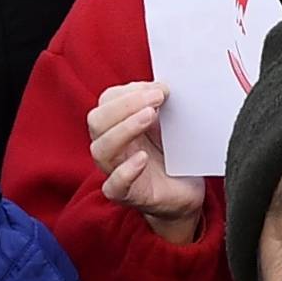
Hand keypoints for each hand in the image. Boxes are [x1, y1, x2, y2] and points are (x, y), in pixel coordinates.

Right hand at [86, 81, 206, 241]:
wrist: (185, 193)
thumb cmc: (174, 156)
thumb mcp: (168, 124)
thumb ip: (160, 106)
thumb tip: (164, 85)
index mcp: (119, 126)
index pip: (106, 102)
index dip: (129, 91)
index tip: (159, 88)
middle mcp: (112, 147)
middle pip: (97, 121)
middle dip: (126, 104)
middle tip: (157, 98)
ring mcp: (115, 171)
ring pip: (101, 149)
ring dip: (125, 128)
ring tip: (150, 116)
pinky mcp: (126, 195)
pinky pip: (114, 185)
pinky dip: (125, 171)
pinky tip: (142, 158)